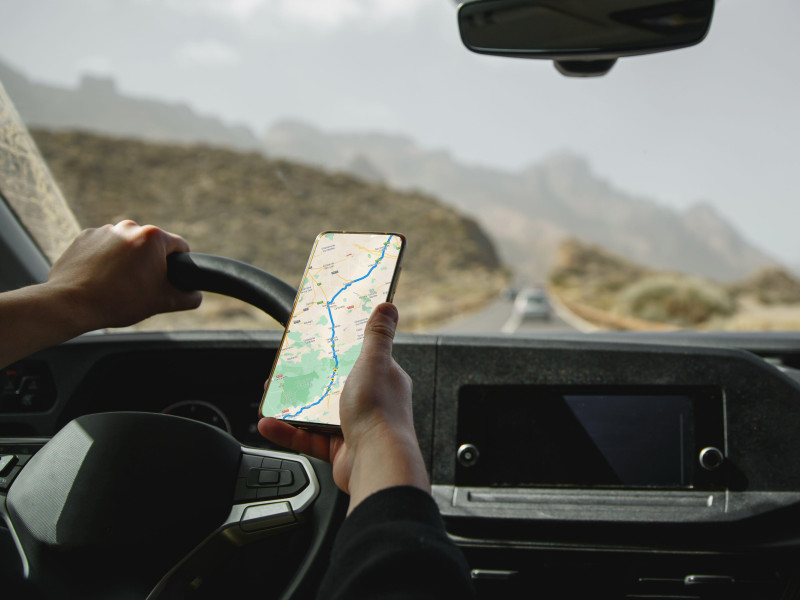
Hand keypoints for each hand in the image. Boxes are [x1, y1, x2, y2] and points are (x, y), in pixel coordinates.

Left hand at [47, 220, 202, 330]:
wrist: (71, 304)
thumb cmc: (119, 301)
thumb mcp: (164, 302)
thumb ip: (189, 297)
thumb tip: (195, 295)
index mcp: (153, 237)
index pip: (180, 247)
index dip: (180, 266)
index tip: (170, 280)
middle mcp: (129, 226)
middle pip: (151, 246)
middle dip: (150, 264)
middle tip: (142, 288)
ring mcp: (104, 230)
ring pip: (127, 247)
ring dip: (128, 262)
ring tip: (118, 286)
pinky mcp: (84, 238)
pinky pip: (104, 248)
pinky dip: (106, 261)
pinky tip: (101, 280)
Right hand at [258, 303, 428, 512]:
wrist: (377, 464)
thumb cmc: (380, 412)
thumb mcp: (375, 362)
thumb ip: (378, 335)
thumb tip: (388, 306)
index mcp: (384, 378)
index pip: (359, 357)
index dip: (338, 348)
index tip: (315, 342)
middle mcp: (372, 402)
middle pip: (334, 384)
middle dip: (308, 377)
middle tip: (285, 368)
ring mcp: (355, 426)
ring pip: (317, 411)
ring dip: (292, 404)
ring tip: (270, 393)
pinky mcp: (339, 449)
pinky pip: (308, 437)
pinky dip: (287, 431)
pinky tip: (269, 423)